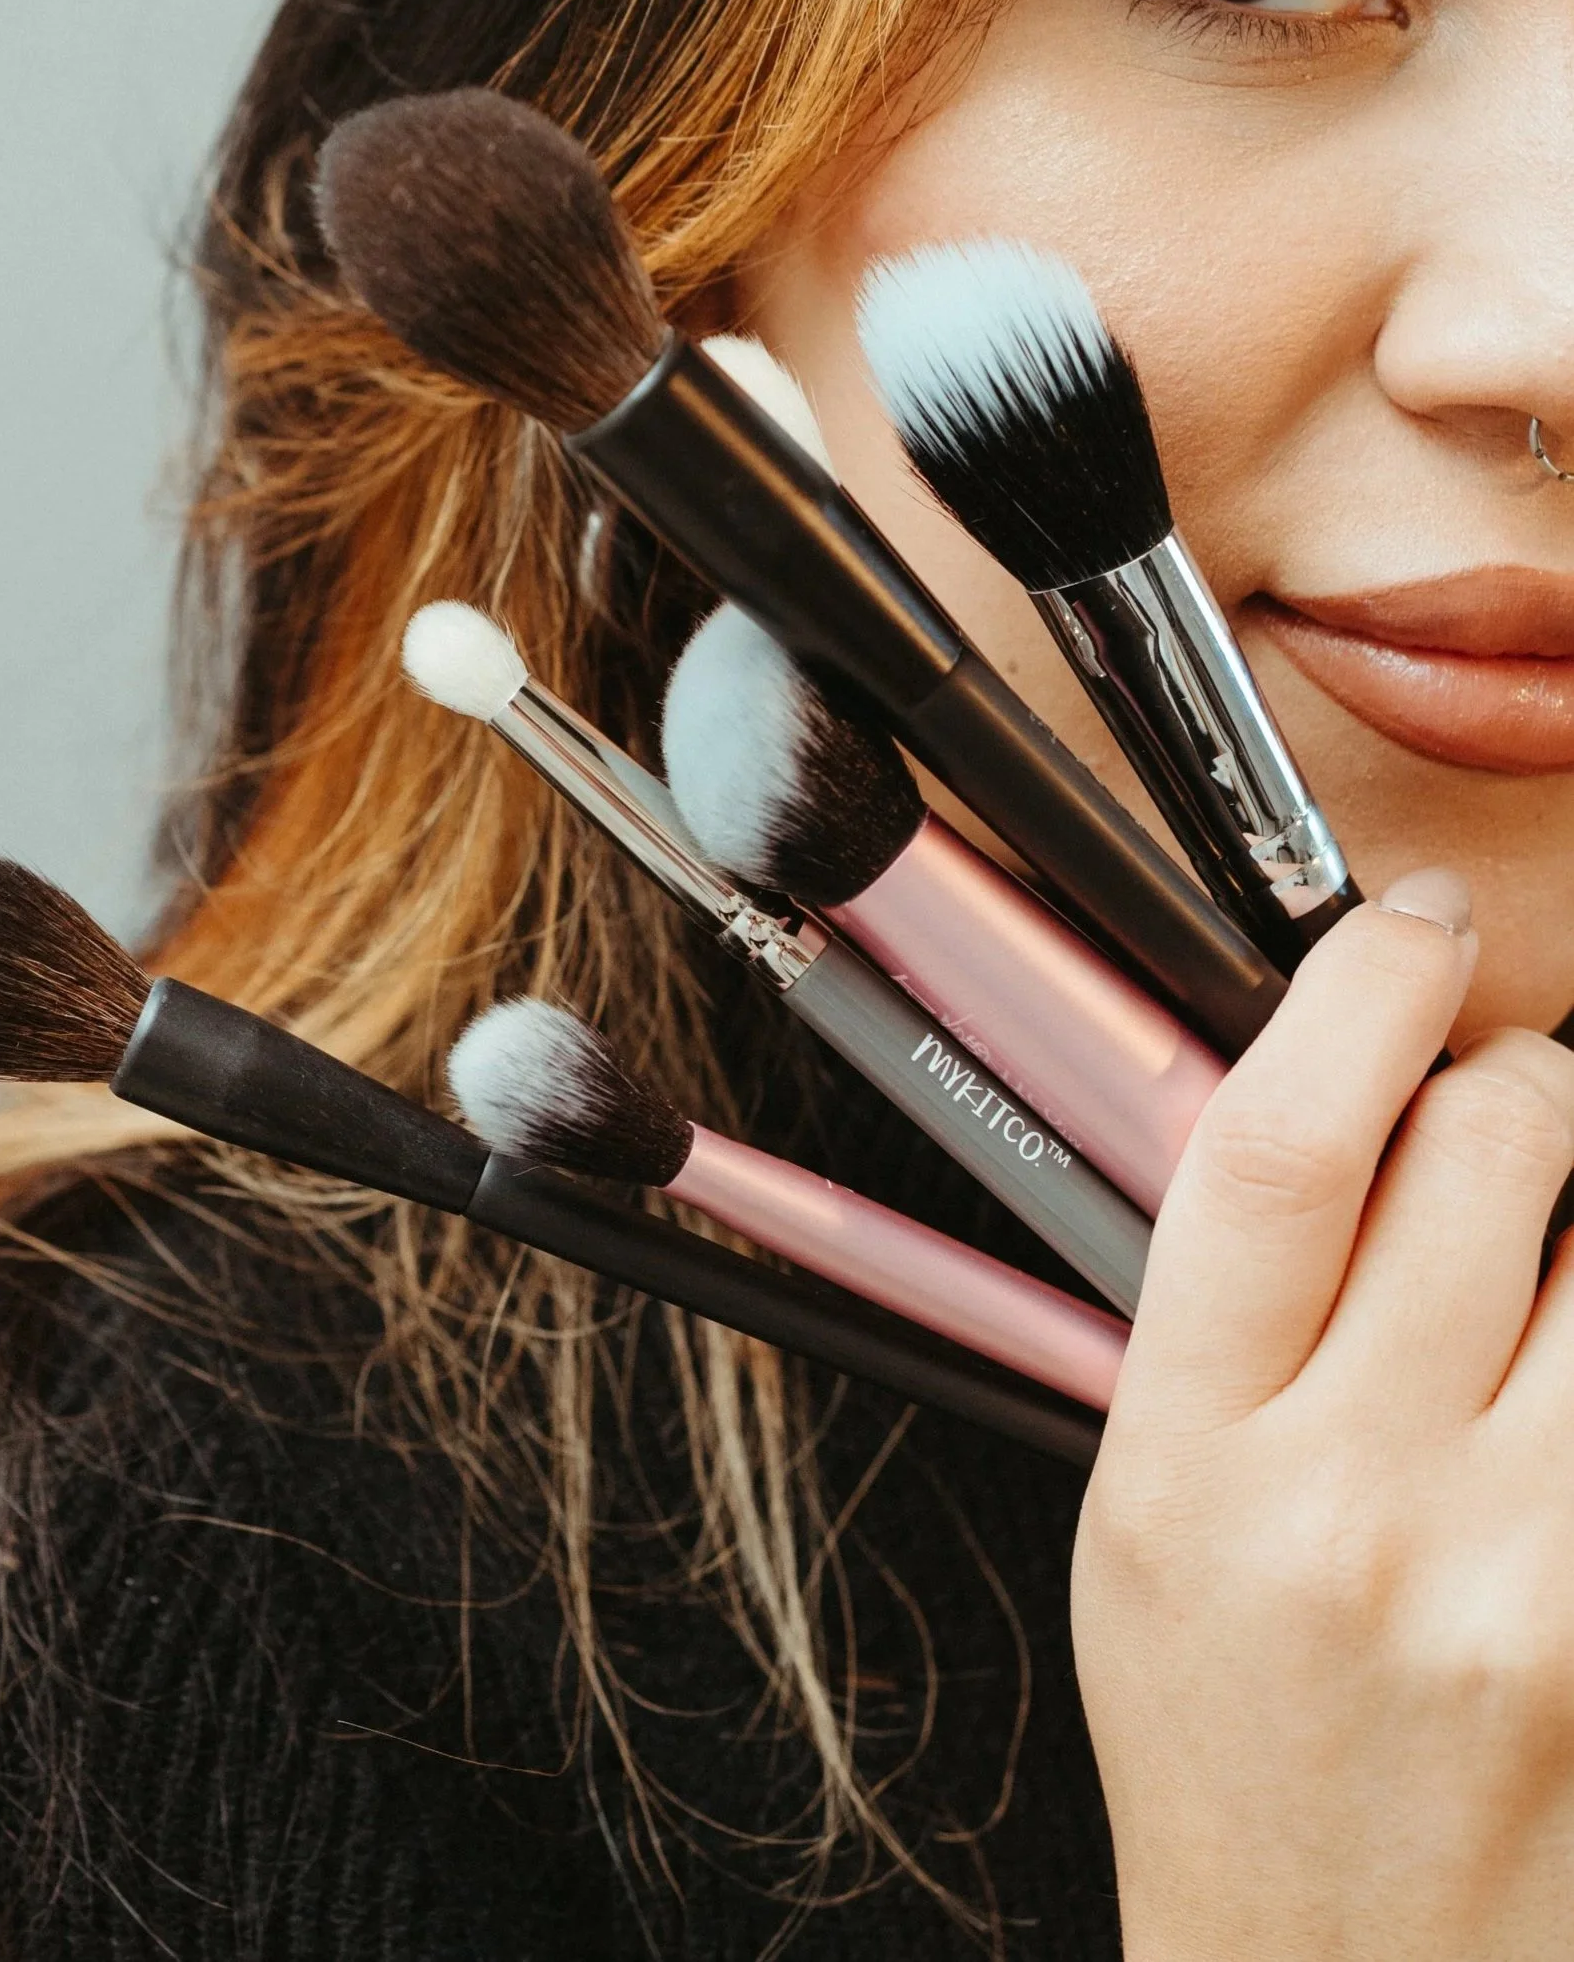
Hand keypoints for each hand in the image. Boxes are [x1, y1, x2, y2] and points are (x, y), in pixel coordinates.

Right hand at [1073, 871, 1573, 1961]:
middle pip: (1485, 1153)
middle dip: (1512, 1079)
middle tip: (1498, 1102)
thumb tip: (1333, 1097)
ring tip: (1544, 1250)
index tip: (1404, 933)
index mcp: (1189, 1463)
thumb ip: (1224, 1304)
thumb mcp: (1142, 1509)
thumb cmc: (1230, 1742)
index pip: (1278, 1145)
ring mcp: (1526, 1577)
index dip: (1362, 990)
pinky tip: (1559, 1359)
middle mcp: (1358, 1510)